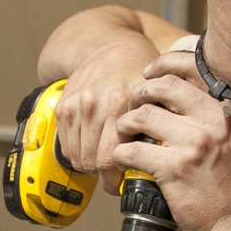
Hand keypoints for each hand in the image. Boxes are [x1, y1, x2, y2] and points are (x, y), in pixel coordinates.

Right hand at [53, 39, 159, 194]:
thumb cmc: (138, 71)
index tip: (124, 185)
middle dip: (104, 177)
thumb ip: (161, 123)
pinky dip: (77, 155)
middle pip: (93, 162)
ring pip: (78, 157)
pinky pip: (65, 146)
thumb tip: (167, 157)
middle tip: (116, 178)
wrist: (109, 45)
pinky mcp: (63, 107)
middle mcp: (94, 105)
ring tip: (104, 164)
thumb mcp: (157, 92)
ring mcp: (76, 106)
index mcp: (120, 104)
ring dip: (90, 167)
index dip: (116, 181)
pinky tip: (91, 151)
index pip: (111, 159)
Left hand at [113, 53, 230, 230]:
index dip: (164, 65)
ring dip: (124, 124)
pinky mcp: (173, 168)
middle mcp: (211, 122)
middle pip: (162, 87)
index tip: (148, 72)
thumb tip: (177, 98)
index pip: (192, 68)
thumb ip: (210, 119)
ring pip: (141, 115)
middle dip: (139, 93)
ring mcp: (192, 144)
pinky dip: (120, 155)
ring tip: (125, 136)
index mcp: (225, 112)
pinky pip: (132, 151)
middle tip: (131, 107)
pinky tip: (124, 162)